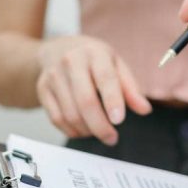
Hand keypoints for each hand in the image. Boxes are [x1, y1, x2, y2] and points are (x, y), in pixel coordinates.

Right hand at [36, 35, 151, 144]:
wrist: (56, 49)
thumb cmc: (92, 59)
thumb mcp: (115, 64)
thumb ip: (130, 88)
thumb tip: (145, 110)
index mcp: (94, 53)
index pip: (104, 78)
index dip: (112, 101)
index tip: (119, 121)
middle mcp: (71, 62)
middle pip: (85, 101)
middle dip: (100, 126)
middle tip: (112, 138)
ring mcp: (53, 76)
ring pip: (70, 114)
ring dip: (87, 131)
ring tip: (100, 132)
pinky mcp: (42, 89)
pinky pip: (57, 118)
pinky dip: (72, 131)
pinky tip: (84, 130)